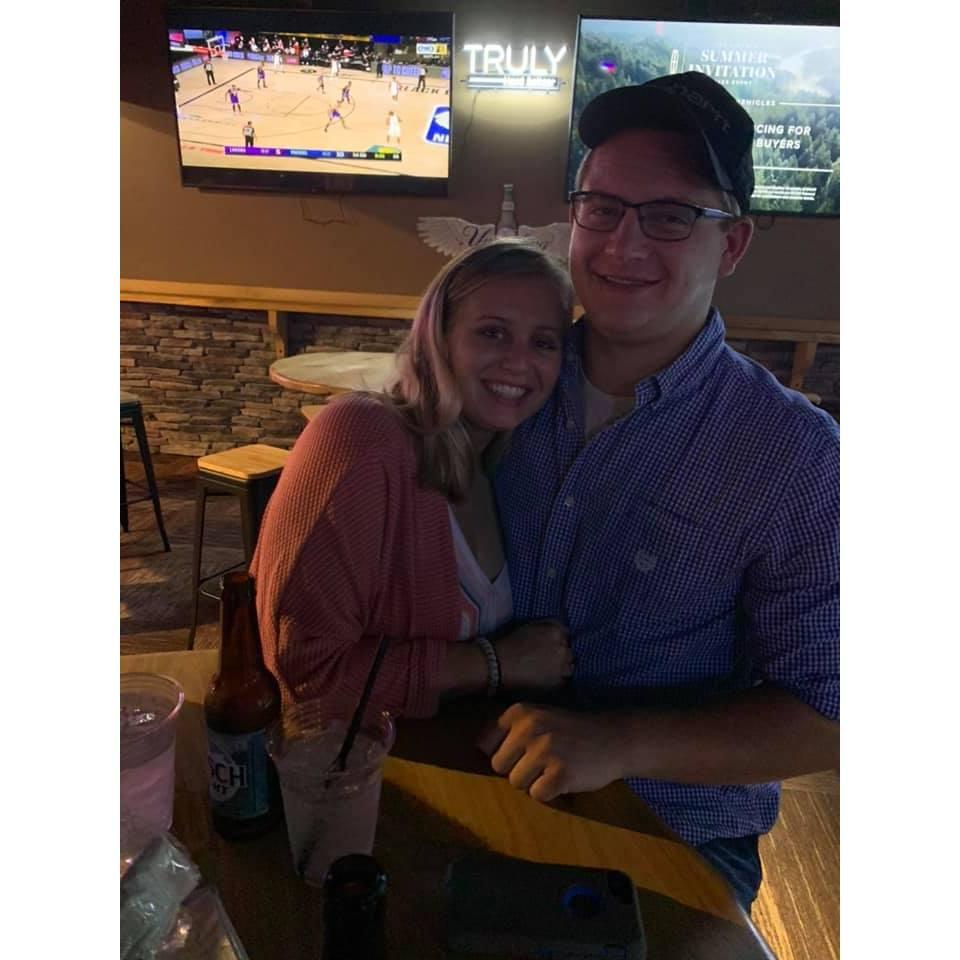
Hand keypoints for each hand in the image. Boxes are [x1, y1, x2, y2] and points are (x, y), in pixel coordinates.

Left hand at [476, 703, 624, 802]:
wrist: (614, 738)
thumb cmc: (571, 732)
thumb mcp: (538, 718)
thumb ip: (510, 731)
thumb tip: (479, 750)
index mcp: (518, 712)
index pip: (485, 743)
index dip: (504, 752)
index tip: (524, 750)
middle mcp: (528, 727)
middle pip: (499, 766)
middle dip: (518, 769)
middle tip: (544, 761)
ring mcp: (544, 750)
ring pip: (516, 783)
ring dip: (535, 782)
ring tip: (556, 767)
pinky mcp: (560, 774)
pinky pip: (538, 796)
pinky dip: (551, 793)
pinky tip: (566, 777)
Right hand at [493, 620, 572, 690]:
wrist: (500, 664)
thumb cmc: (511, 643)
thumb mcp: (530, 626)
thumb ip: (548, 626)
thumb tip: (560, 630)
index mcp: (556, 631)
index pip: (566, 634)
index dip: (557, 640)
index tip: (549, 646)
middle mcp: (563, 647)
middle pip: (568, 650)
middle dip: (560, 653)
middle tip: (545, 659)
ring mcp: (562, 665)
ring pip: (569, 665)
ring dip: (561, 667)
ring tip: (545, 671)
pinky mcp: (558, 681)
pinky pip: (563, 680)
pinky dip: (556, 680)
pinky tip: (543, 679)